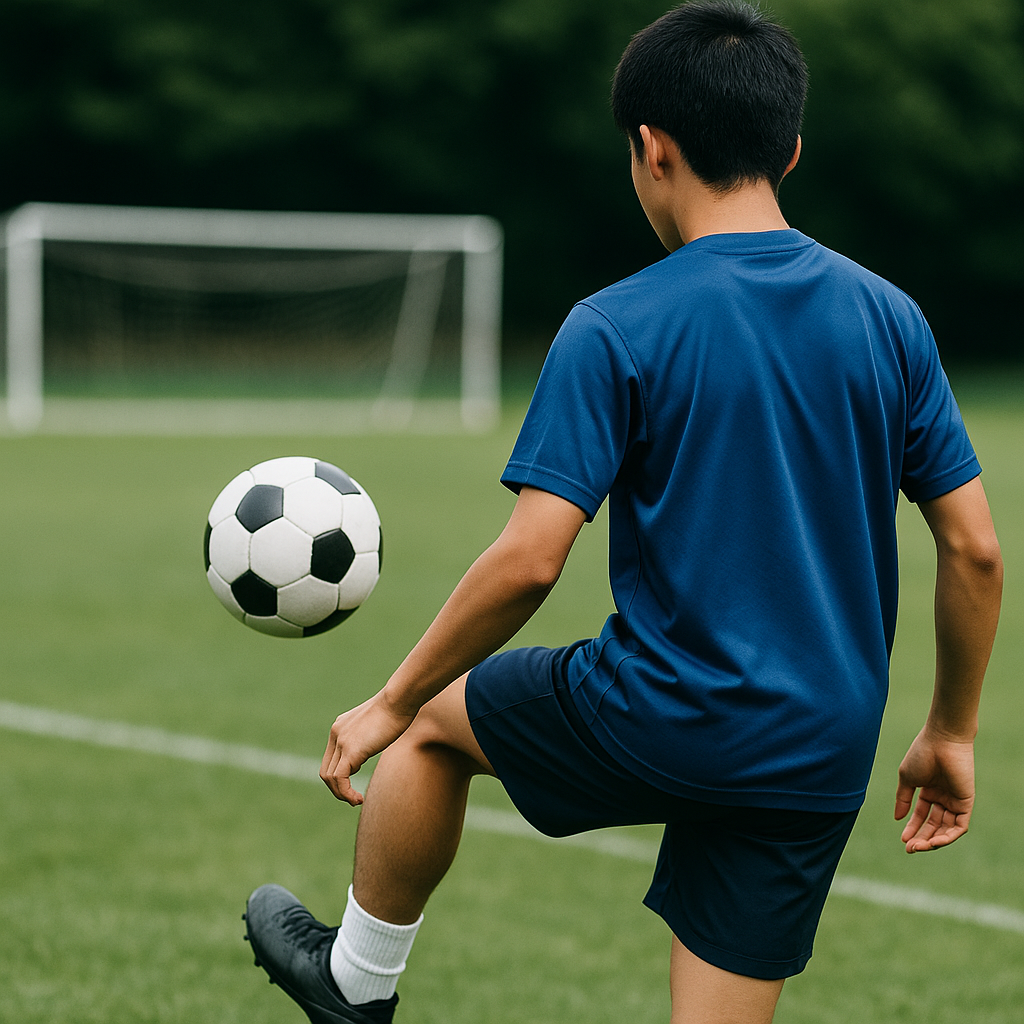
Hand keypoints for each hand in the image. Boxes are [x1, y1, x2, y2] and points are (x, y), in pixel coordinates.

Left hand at [320, 691, 416, 805]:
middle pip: (326, 770)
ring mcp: (341, 741)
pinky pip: (339, 779)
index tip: (354, 785)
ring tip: (356, 801)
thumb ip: (369, 736)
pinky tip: (358, 799)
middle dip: (337, 789)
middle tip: (353, 798)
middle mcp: (336, 734)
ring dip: (341, 794)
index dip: (339, 777)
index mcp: (340, 728)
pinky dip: (346, 793)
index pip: (331, 759)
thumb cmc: (397, 709)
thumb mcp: (377, 724)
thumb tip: (371, 747)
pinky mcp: (350, 750)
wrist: (399, 700)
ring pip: (329, 778)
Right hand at [894, 726, 975, 852]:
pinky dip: (948, 836)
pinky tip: (935, 841)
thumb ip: (903, 799)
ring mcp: (955, 801)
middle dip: (922, 838)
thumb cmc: (921, 754)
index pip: (921, 816)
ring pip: (946, 829)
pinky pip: (959, 826)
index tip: (903, 839)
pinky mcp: (966, 802)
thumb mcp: (907, 778)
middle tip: (910, 848)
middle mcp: (943, 798)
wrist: (941, 741)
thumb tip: (898, 819)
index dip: (912, 828)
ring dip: (933, 840)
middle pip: (933, 825)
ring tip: (920, 846)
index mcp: (928, 791)